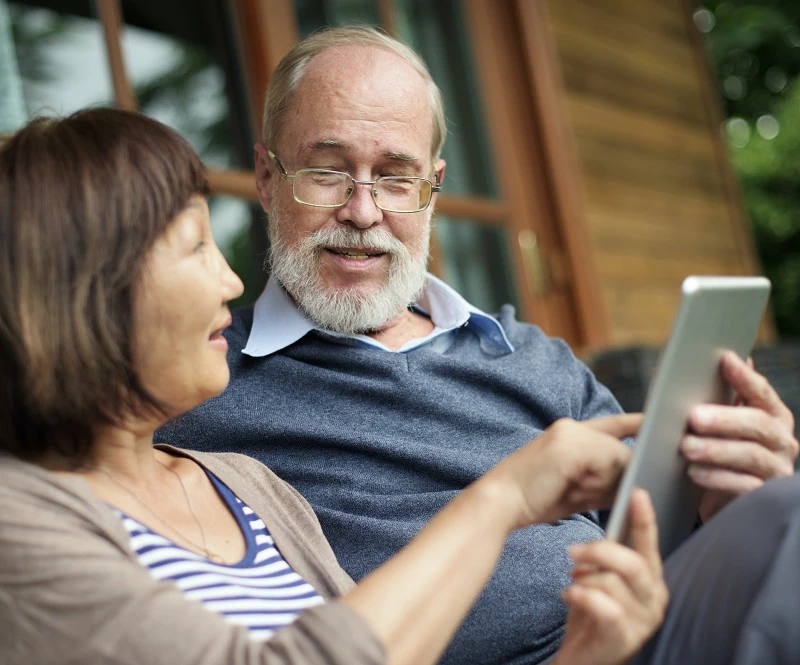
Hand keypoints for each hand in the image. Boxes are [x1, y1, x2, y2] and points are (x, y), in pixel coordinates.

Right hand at [483, 414, 640, 528]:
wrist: (501, 501)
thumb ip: (604, 481)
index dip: (636, 423)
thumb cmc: (535, 500)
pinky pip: (606, 460)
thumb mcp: (576, 489)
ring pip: (615, 454)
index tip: (655, 422)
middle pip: (619, 446)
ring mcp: (570, 433)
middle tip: (588, 490)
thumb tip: (634, 482)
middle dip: (619, 471)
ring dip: (605, 480)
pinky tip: (577, 489)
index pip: (612, 424)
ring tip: (574, 490)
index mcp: (569, 434)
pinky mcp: (570, 445)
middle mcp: (571, 427)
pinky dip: (599, 480)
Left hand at [553, 490, 667, 664]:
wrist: (583, 656)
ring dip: (584, 580)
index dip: (644, 519)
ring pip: (612, 582)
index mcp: (651, 579)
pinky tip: (569, 597)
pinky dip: (579, 596)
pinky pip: (601, 605)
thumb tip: (605, 524)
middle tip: (572, 551)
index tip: (637, 492)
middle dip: (598, 551)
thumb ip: (607, 556)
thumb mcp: (600, 577)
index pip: (650, 545)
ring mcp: (643, 621)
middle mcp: (655, 599)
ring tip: (574, 586)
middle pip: (632, 562)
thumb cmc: (593, 611)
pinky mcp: (625, 638)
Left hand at [679, 351, 797, 519]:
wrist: (720, 494)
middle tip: (693, 417)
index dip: (744, 376)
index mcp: (773, 414)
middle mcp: (782, 440)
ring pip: (750, 455)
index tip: (724, 359)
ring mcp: (776, 469)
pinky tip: (693, 472)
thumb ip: (714, 395)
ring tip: (686, 446)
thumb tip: (695, 361)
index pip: (761, 392)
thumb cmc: (719, 446)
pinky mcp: (763, 496)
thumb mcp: (717, 421)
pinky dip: (716, 478)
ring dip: (715, 450)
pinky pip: (743, 486)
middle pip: (758, 424)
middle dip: (725, 419)